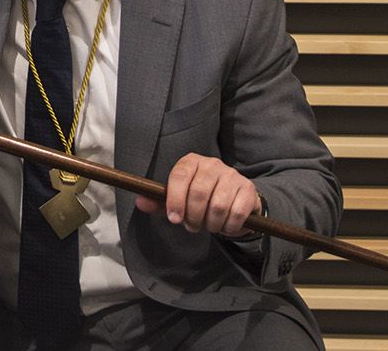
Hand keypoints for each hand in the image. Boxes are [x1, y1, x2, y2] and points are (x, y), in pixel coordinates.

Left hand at [133, 152, 260, 236]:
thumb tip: (139, 202)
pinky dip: (228, 226)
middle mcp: (212, 164)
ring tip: (208, 225)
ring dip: (211, 224)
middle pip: (198, 193)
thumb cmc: (201, 200)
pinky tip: (225, 225)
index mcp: (191, 162)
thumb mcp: (178, 199)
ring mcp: (232, 175)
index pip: (179, 176)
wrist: (234, 201)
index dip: (175, 200)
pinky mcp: (247, 189)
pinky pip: (236, 213)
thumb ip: (159, 202)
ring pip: (217, 206)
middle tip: (193, 225)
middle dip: (193, 217)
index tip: (174, 219)